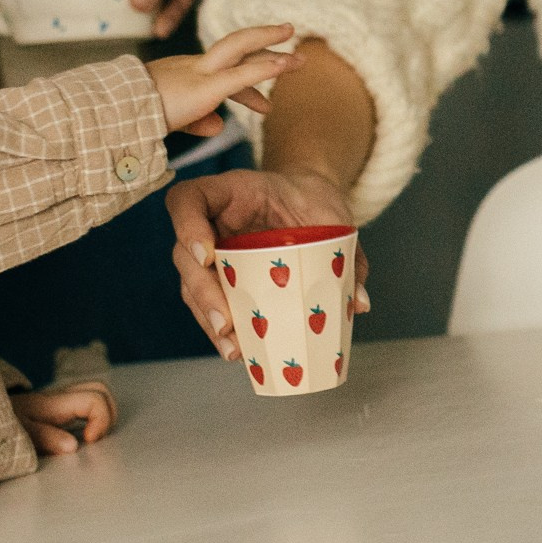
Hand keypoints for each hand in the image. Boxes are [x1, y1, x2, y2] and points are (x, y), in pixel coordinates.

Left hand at [13, 381, 115, 455]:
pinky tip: (81, 436)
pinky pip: (83, 404)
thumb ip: (44, 438)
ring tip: (91, 439)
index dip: (101, 420)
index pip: (94, 398)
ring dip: (101, 414)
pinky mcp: (54, 409)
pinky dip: (91, 417)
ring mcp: (58, 401)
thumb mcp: (16, 434)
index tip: (88, 441)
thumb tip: (74, 446)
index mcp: (54, 403)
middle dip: (107, 413)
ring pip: (94, 394)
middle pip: (100, 389)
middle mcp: (60, 397)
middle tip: (94, 439)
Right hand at [145, 24, 301, 134]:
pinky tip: (285, 65)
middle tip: (290, 33)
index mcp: (185, 73)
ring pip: (240, 48)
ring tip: (299, 54)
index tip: (265, 104)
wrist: (110, 117)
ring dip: (271, 46)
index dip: (249, 79)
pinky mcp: (204, 88)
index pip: (223, 69)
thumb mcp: (171, 120)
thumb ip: (197, 121)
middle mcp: (192, 66)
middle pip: (235, 45)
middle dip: (264, 40)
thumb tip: (219, 126)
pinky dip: (265, 69)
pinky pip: (241, 74)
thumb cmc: (131, 119)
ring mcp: (198, 74)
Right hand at [169, 167, 370, 359]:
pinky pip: (209, 304)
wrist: (309, 201)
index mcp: (232, 192)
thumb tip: (358, 302)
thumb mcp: (334, 215)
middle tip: (225, 322)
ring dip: (207, 319)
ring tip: (233, 348)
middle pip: (183, 255)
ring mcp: (210, 251)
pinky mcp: (219, 278)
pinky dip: (221, 328)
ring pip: (191, 286)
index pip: (188, 199)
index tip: (208, 255)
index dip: (187, 225)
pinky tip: (238, 350)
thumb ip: (349, 252)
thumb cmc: (313, 201)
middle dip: (202, 292)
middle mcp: (211, 221)